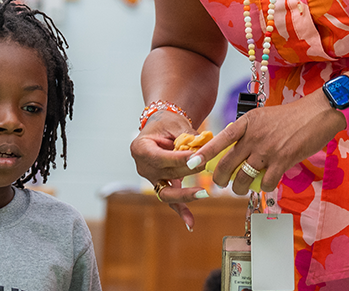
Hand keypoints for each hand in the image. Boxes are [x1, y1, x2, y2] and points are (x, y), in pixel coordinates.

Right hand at [128, 112, 208, 229]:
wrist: (162, 126)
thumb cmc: (168, 123)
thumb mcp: (176, 125)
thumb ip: (188, 138)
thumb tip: (205, 150)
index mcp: (140, 148)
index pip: (160, 157)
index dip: (178, 159)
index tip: (196, 159)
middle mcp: (142, 167)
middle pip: (166, 174)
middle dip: (188, 171)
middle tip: (208, 166)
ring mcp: (150, 179)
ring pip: (168, 191)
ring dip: (186, 194)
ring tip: (203, 193)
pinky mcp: (160, 186)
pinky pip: (170, 200)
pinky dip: (181, 211)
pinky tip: (191, 224)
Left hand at [192, 92, 344, 195]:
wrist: (318, 114)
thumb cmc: (291, 116)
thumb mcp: (263, 117)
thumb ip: (248, 131)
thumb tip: (234, 149)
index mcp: (247, 123)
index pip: (220, 140)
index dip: (205, 154)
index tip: (192, 164)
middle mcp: (254, 136)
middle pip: (228, 164)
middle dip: (220, 179)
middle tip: (220, 184)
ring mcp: (267, 150)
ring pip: (244, 177)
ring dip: (239, 188)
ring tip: (240, 189)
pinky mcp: (283, 161)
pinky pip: (265, 182)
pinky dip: (264, 186)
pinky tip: (267, 183)